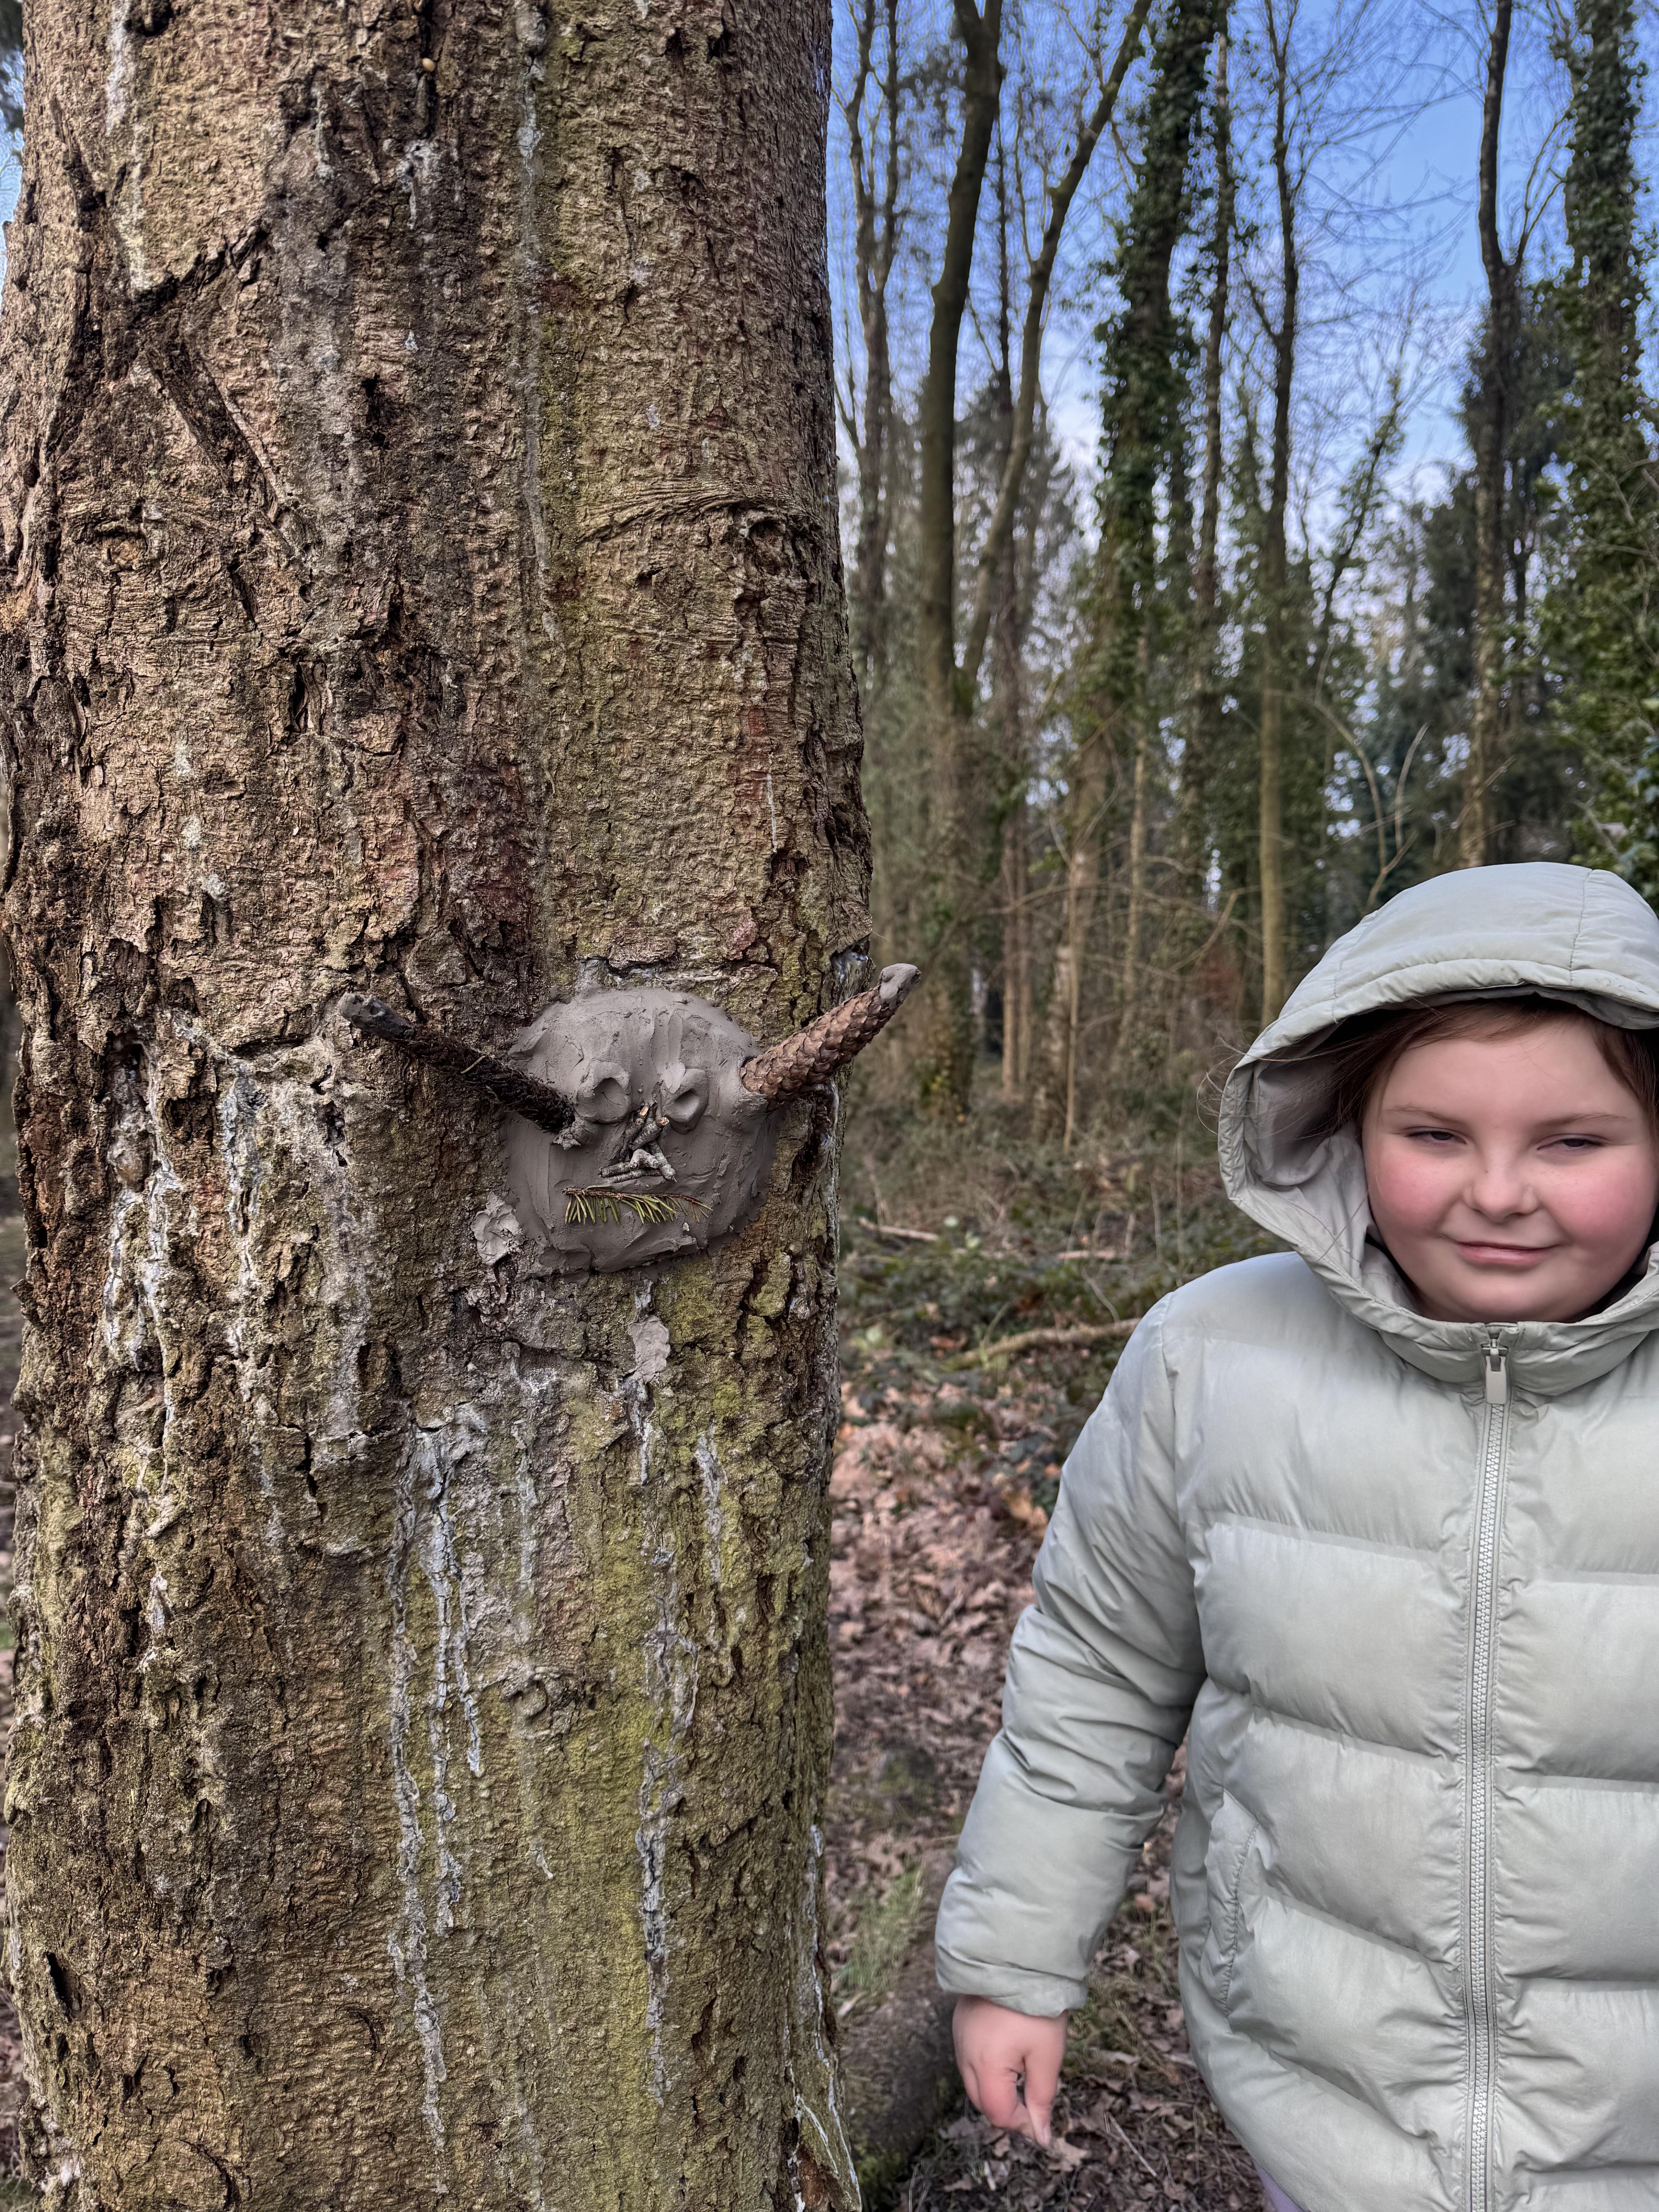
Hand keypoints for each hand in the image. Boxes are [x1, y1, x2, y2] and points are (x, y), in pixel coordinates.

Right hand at [951, 1995, 1065, 2147]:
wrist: (1017, 1956)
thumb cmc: (1036, 2007)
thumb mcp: (1047, 2055)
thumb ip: (1041, 2098)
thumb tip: (1040, 2136)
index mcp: (985, 2065)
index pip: (998, 2112)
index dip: (1021, 2122)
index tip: (1041, 2116)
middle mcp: (964, 2054)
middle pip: (981, 2100)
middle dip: (1007, 2106)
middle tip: (1033, 2097)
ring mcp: (959, 2036)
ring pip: (973, 2080)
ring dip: (995, 2086)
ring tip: (1021, 2070)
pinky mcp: (960, 2023)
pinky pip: (968, 2057)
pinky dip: (985, 2065)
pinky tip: (1006, 2051)